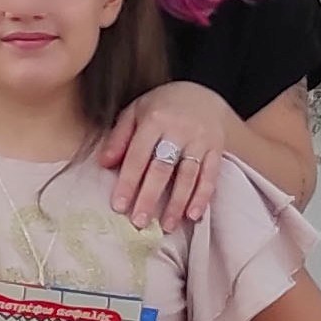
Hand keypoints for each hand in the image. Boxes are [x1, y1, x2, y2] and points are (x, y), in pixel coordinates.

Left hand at [99, 82, 233, 229]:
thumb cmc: (160, 107)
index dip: (128, 182)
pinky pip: (210, 175)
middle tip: (140, 222)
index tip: (119, 206)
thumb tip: (103, 164)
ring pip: (188, 175)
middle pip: (162, 168)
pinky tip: (194, 215)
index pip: (138, 155)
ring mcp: (200, 139)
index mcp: (154, 119)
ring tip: (167, 226)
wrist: (201, 94)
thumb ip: (119, 137)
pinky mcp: (216, 148)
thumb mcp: (135, 112)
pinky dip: (202, 197)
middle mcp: (179, 129)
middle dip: (150, 197)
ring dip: (177, 203)